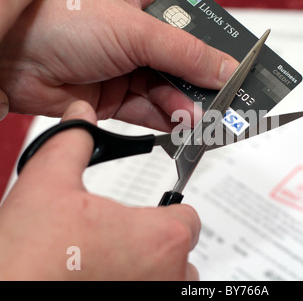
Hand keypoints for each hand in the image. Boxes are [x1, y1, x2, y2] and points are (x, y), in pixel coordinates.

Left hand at [0, 0, 237, 130]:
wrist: (7, 54)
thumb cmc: (56, 16)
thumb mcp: (134, 30)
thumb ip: (184, 53)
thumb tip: (225, 67)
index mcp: (144, 1)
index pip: (194, 26)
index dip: (217, 47)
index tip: (240, 66)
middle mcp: (137, 35)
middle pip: (184, 63)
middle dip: (203, 84)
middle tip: (225, 101)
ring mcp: (126, 67)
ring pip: (168, 90)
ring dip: (185, 104)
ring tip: (202, 117)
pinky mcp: (114, 96)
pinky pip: (149, 110)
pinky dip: (165, 118)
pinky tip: (181, 122)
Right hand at [0, 101, 200, 279]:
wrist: (8, 290)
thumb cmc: (30, 259)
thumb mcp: (49, 185)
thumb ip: (73, 143)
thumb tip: (81, 115)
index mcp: (160, 238)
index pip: (188, 217)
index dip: (169, 210)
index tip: (151, 213)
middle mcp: (169, 276)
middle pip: (180, 250)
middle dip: (156, 241)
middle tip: (120, 239)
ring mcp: (159, 298)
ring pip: (173, 279)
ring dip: (151, 269)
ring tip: (112, 262)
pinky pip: (158, 293)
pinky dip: (139, 283)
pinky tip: (106, 277)